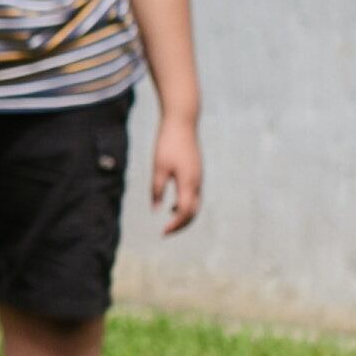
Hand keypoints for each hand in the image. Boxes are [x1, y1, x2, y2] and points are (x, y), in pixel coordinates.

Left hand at [148, 112, 202, 233]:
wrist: (182, 122)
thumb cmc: (167, 143)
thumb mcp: (158, 167)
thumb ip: (157, 189)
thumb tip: (156, 209)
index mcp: (188, 183)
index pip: (184, 212)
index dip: (174, 225)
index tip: (162, 233)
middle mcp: (197, 182)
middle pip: (193, 212)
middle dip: (181, 225)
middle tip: (165, 233)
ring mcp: (199, 177)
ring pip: (195, 204)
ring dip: (184, 216)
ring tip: (169, 224)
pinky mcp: (197, 172)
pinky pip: (194, 196)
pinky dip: (186, 206)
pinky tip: (172, 206)